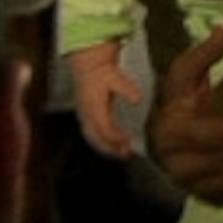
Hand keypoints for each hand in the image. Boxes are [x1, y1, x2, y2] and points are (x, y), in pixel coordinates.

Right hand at [69, 41, 143, 159]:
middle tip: (128, 154)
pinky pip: (92, 137)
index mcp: (94, 105)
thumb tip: (138, 99)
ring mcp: (84, 117)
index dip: (115, 137)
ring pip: (93, 139)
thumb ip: (127, 88)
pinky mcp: (85, 119)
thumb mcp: (116, 77)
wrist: (89, 67)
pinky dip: (102, 144)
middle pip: (97, 138)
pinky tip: (115, 147)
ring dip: (107, 149)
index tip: (128, 142)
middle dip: (111, 148)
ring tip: (124, 154)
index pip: (104, 127)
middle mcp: (87, 114)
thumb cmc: (103, 73)